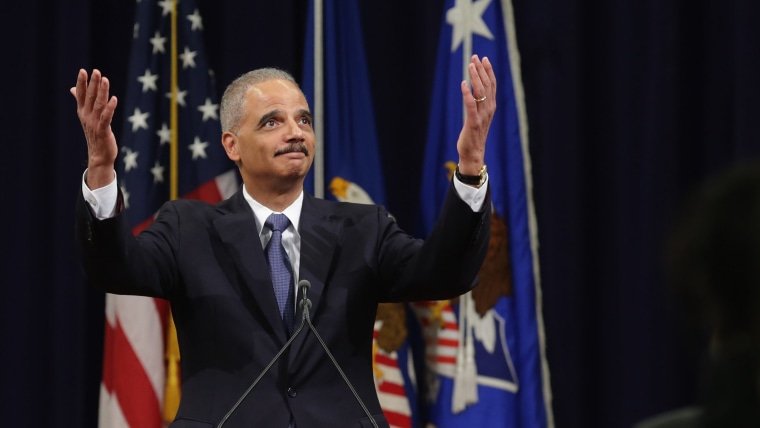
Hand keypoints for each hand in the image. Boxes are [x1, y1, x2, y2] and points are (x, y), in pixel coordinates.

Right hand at [70, 69, 118, 188]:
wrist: (98, 156)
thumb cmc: (95, 134)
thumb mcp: (86, 117)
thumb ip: (81, 102)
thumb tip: (72, 89)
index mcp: (82, 112)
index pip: (80, 94)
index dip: (81, 83)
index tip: (83, 71)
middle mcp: (87, 116)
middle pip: (89, 97)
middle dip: (93, 84)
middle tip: (95, 71)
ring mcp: (94, 123)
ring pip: (98, 104)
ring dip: (102, 92)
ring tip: (105, 80)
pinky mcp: (103, 131)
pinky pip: (106, 117)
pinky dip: (110, 108)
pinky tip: (114, 99)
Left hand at [456, 55, 495, 176]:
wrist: (473, 153)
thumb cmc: (474, 135)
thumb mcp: (478, 116)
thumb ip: (478, 103)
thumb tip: (474, 88)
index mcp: (491, 107)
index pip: (492, 85)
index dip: (488, 71)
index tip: (483, 58)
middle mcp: (489, 109)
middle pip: (487, 85)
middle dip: (481, 70)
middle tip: (475, 57)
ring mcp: (482, 116)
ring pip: (480, 92)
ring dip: (475, 77)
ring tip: (470, 65)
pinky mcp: (473, 123)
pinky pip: (471, 105)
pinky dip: (467, 93)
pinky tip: (463, 83)